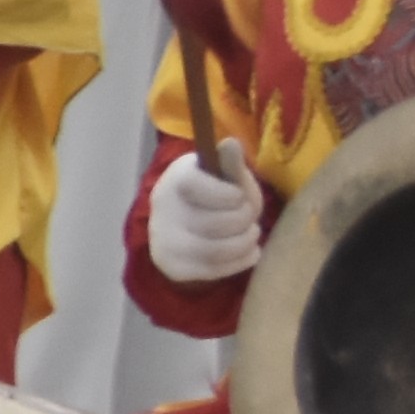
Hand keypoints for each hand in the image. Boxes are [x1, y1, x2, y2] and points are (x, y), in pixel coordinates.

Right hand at [147, 139, 268, 285]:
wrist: (187, 224)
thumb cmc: (216, 193)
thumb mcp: (225, 175)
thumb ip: (231, 164)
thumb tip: (231, 143)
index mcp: (176, 179)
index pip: (195, 185)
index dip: (227, 194)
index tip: (238, 196)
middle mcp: (163, 210)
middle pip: (217, 221)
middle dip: (245, 218)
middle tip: (249, 215)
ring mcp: (164, 240)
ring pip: (217, 250)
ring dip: (246, 241)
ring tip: (251, 232)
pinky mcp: (174, 266)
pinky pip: (215, 270)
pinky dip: (242, 261)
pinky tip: (248, 250)